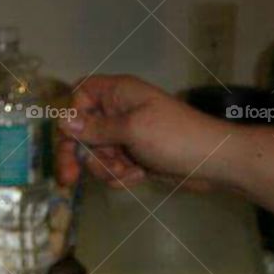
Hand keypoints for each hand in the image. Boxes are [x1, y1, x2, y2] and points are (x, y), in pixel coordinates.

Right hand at [56, 75, 234, 190]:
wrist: (211, 163)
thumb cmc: (175, 137)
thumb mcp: (132, 129)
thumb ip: (96, 128)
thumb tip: (62, 121)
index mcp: (118, 94)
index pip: (80, 95)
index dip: (72, 116)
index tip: (70, 137)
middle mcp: (118, 112)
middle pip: (81, 131)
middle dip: (79, 155)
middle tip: (69, 180)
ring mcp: (126, 136)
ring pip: (95, 154)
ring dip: (106, 168)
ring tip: (129, 172)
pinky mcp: (133, 158)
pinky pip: (112, 168)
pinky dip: (121, 176)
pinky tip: (139, 176)